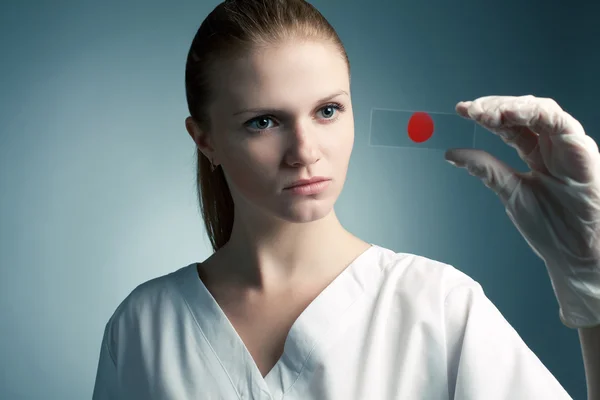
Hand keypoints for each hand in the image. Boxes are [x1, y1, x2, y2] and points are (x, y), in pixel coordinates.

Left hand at [444, 95, 599, 327]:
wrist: (573, 252)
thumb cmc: (549, 225)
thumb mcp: (509, 191)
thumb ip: (485, 169)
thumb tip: (451, 153)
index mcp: (534, 152)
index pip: (508, 124)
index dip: (485, 114)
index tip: (460, 110)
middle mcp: (551, 144)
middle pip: (521, 112)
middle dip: (494, 106)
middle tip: (470, 109)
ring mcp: (567, 145)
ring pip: (540, 110)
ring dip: (510, 106)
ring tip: (484, 112)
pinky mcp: (582, 151)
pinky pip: (561, 122)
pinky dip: (534, 113)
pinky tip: (509, 115)